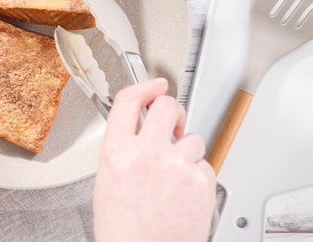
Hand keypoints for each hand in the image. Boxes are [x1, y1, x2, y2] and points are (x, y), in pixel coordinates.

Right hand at [93, 78, 215, 241]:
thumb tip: (138, 134)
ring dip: (187, 150)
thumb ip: (123, 151)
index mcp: (117, 152)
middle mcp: (147, 153)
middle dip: (173, 110)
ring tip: (175, 175)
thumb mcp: (107, 181)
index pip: (129, 100)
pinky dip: (198, 174)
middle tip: (174, 121)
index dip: (145, 87)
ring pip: (193, 137)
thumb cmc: (123, 230)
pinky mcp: (200, 181)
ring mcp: (176, 165)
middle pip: (167, 106)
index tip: (155, 85)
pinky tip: (185, 192)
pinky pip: (205, 164)